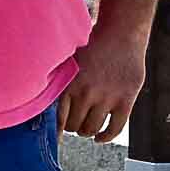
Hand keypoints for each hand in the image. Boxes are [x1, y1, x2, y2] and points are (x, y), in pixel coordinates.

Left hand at [54, 19, 148, 144]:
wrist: (121, 32)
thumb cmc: (93, 44)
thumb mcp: (70, 60)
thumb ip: (60, 81)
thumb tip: (44, 102)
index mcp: (70, 84)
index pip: (59, 118)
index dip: (58, 129)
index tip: (58, 134)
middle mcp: (87, 93)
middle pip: (75, 126)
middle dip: (74, 127)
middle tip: (76, 123)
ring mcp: (107, 98)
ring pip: (92, 129)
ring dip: (88, 131)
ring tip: (87, 126)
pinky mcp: (125, 100)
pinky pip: (114, 128)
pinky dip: (105, 137)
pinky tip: (100, 138)